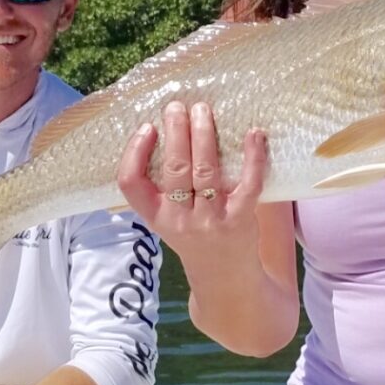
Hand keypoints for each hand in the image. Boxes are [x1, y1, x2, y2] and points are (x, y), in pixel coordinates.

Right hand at [117, 100, 267, 266]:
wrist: (226, 278)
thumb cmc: (195, 236)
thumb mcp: (169, 219)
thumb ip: (165, 187)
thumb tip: (174, 129)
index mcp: (155, 216)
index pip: (131, 184)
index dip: (134, 153)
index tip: (147, 128)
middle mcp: (179, 219)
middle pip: (174, 169)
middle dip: (176, 132)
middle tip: (177, 106)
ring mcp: (210, 220)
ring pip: (205, 171)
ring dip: (204, 135)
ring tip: (203, 111)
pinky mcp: (240, 220)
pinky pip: (248, 183)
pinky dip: (252, 156)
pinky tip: (254, 134)